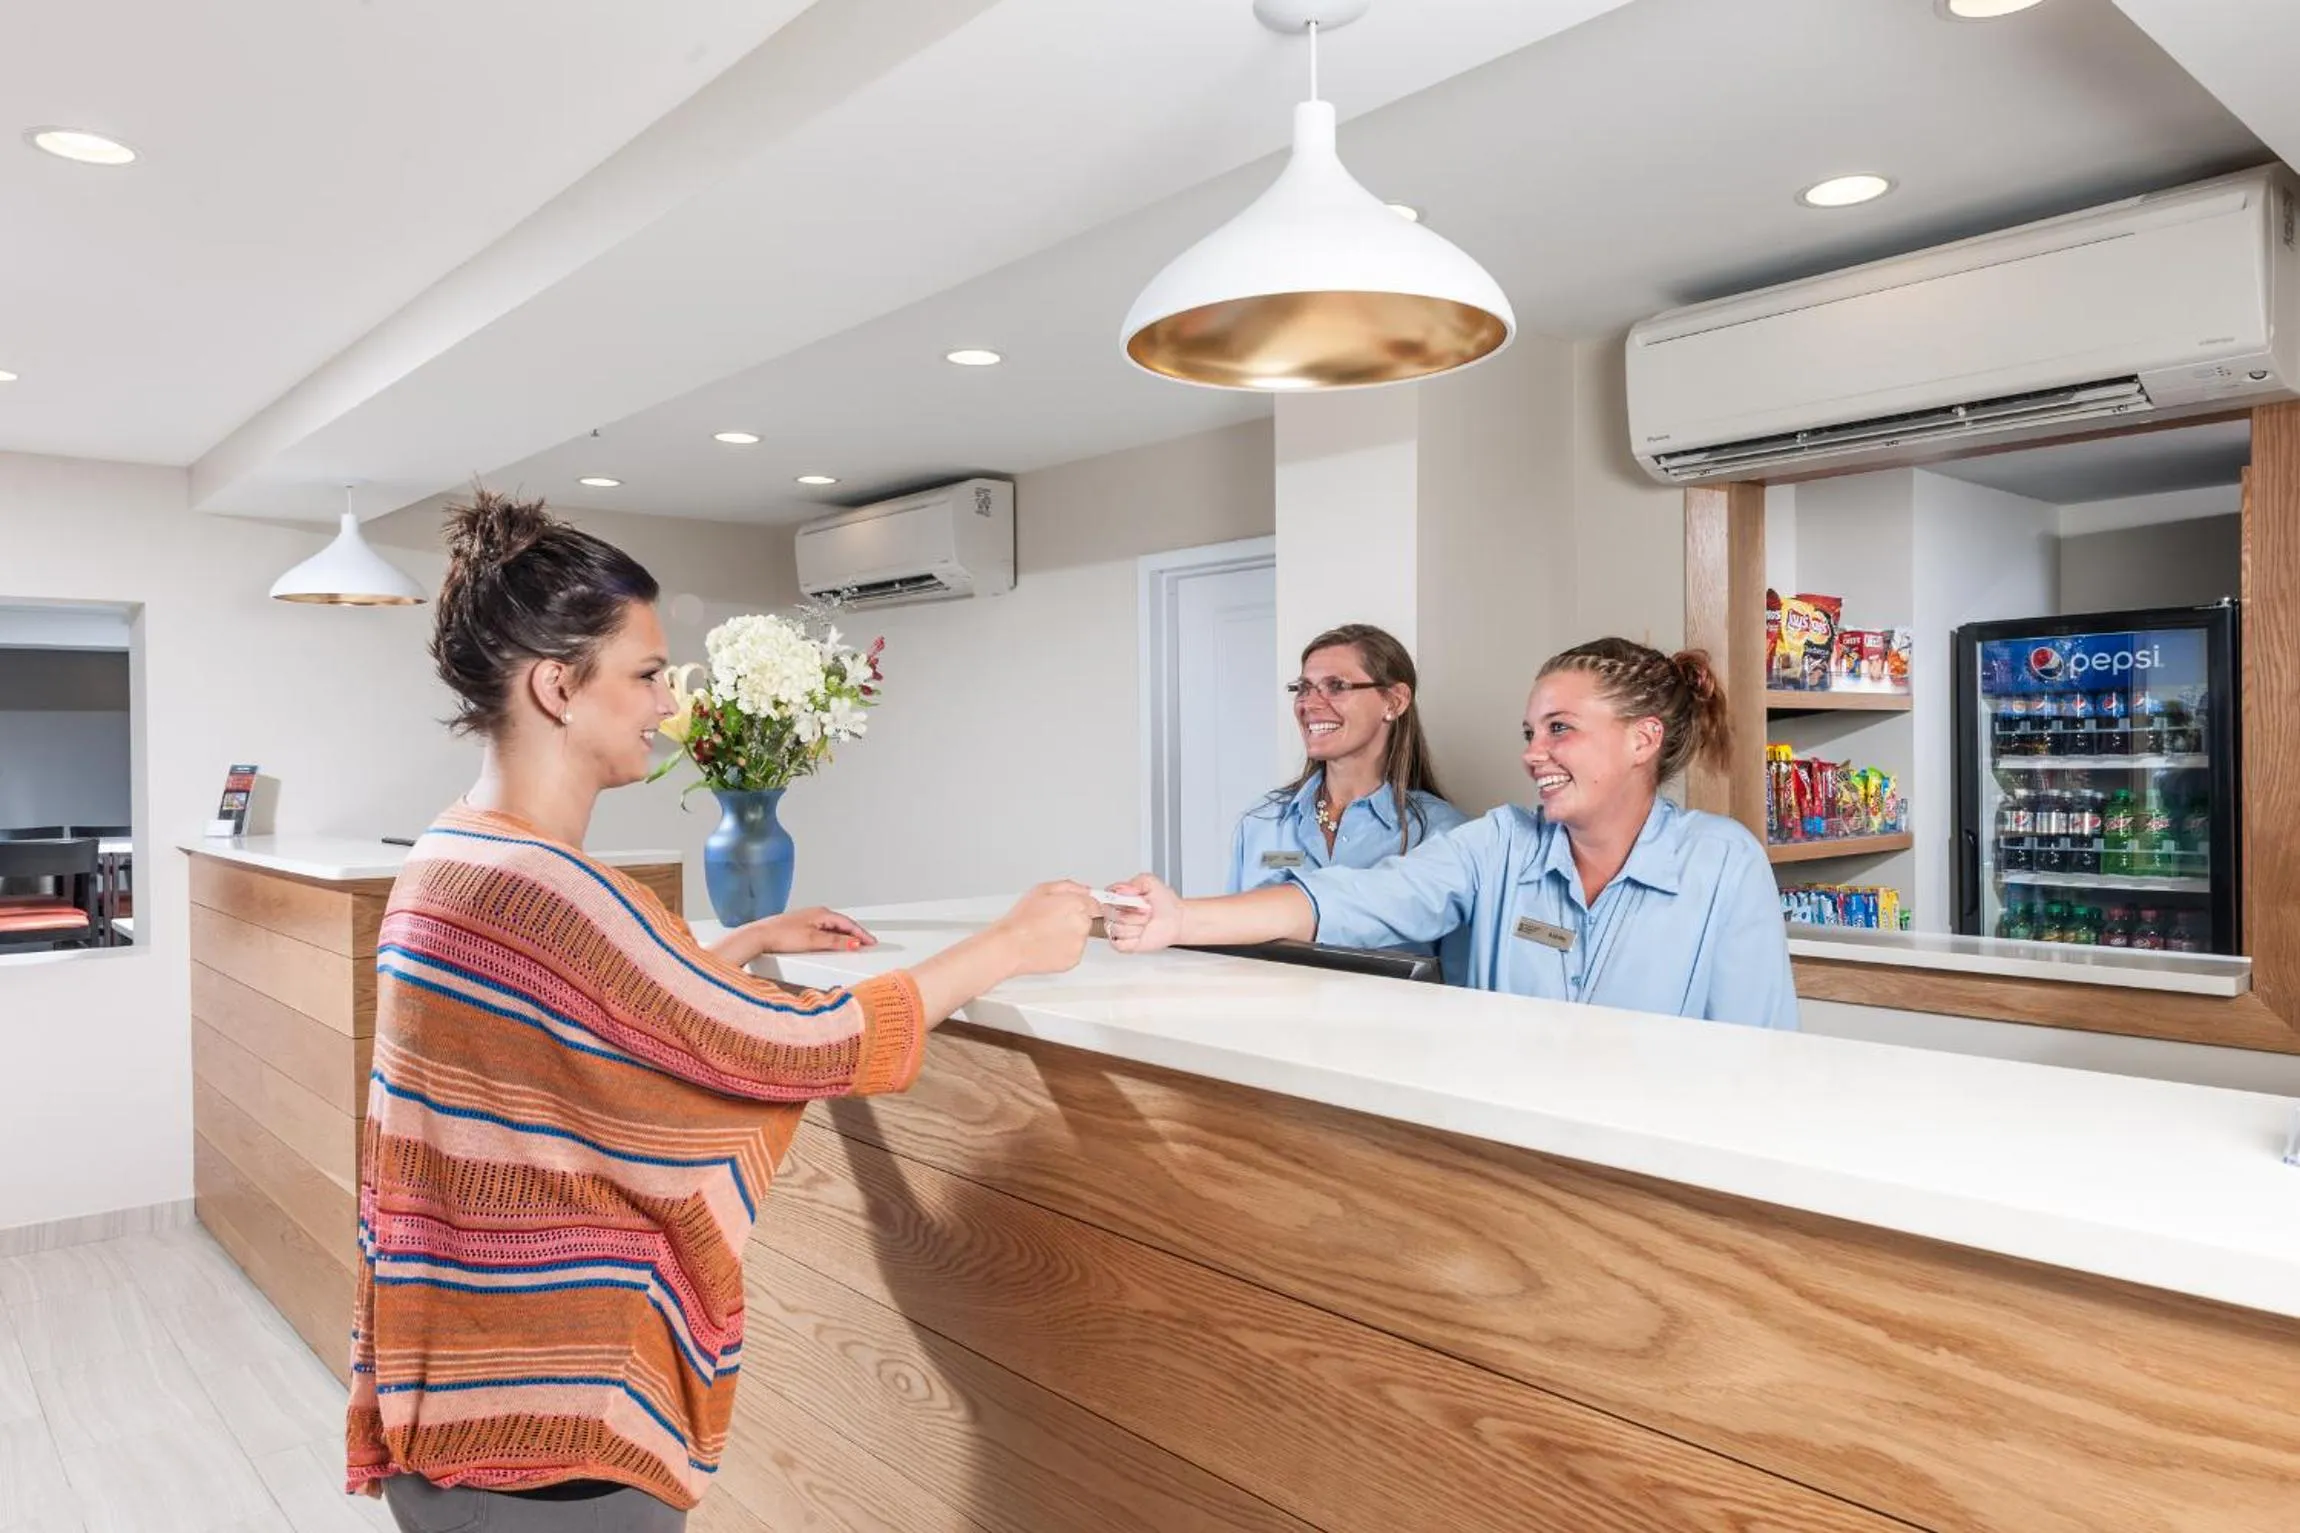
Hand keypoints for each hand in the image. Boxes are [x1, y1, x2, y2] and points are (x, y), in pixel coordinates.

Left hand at [742, 907, 876, 955]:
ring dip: (845, 935)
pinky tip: (832, 943)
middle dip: (856, 933)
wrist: (759, 936)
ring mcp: (808, 919)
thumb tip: (853, 942)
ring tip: (852, 945)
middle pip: (842, 924)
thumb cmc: (782, 936)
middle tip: (866, 943)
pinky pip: (824, 930)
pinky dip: (833, 936)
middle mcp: (816, 913)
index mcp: (822, 913)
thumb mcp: (813, 940)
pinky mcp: (801, 927)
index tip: (871, 942)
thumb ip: (835, 941)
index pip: (849, 923)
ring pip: (833, 927)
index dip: (862, 934)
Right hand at [992, 882, 1098, 975]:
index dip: (1083, 906)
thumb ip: (1069, 886)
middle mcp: (1082, 925)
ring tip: (1046, 934)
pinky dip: (1064, 949)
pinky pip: (1074, 952)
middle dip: (1073, 919)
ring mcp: (1079, 944)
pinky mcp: (1074, 960)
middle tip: (1051, 921)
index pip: (1095, 904)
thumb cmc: (1022, 919)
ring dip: (1069, 935)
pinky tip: (1047, 945)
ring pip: (1080, 937)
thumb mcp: (1041, 889)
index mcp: (1076, 905)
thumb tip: (1085, 891)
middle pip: (1087, 920)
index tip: (1073, 909)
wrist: (1011, 946)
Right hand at [1103, 874, 1182, 952]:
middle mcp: (1115, 913)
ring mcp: (1119, 929)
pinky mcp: (1124, 945)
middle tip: (1145, 910)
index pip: (1103, 898)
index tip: (1131, 900)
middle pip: (1110, 915)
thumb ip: (1135, 882)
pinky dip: (1132, 940)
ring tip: (1146, 922)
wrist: (1176, 920)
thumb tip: (1121, 889)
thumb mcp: (1151, 882)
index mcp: (1117, 898)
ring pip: (1117, 929)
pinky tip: (1141, 934)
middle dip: (1132, 913)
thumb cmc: (1164, 902)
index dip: (1115, 900)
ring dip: (1136, 926)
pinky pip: (1119, 944)